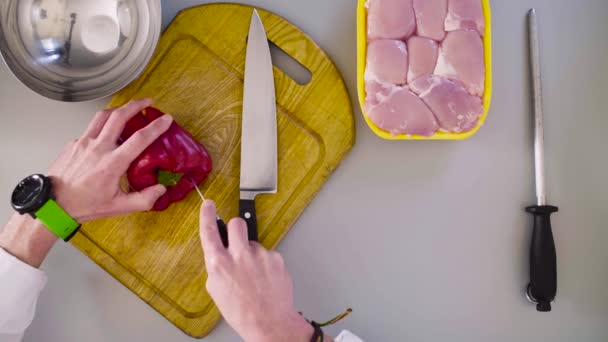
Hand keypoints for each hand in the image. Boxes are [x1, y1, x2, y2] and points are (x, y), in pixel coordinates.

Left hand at [1, 99, 171, 266]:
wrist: (52, 205)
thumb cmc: (85, 205)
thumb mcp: (118, 207)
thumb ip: (144, 199)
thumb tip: (162, 189)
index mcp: (112, 163)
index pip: (139, 139)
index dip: (155, 127)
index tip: (166, 119)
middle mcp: (98, 148)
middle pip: (118, 116)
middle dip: (136, 105)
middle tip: (148, 102)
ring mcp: (83, 142)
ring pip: (102, 116)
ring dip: (118, 109)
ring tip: (128, 109)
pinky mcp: (74, 143)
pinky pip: (91, 128)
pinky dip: (102, 126)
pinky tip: (107, 134)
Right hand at [199, 201, 312, 341]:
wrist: (269, 323)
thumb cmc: (242, 312)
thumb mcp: (217, 290)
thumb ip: (217, 267)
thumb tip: (220, 255)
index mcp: (219, 264)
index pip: (210, 231)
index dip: (207, 215)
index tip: (208, 205)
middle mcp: (239, 255)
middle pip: (237, 223)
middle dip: (236, 228)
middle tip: (238, 241)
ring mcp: (259, 255)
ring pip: (254, 243)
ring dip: (253, 253)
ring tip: (255, 275)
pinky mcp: (276, 258)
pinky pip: (268, 254)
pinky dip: (266, 264)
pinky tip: (266, 279)